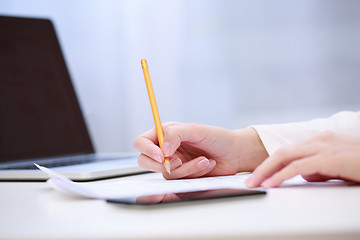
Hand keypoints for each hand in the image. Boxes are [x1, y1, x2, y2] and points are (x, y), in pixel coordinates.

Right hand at [133, 122, 267, 178]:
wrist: (234, 153)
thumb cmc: (217, 137)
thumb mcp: (196, 130)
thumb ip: (176, 134)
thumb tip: (162, 150)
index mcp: (165, 133)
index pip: (142, 142)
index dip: (147, 150)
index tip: (161, 156)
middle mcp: (166, 149)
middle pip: (145, 161)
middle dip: (161, 165)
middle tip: (178, 162)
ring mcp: (173, 164)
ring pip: (166, 174)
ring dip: (186, 169)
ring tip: (203, 160)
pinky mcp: (183, 176)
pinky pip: (180, 181)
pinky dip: (194, 174)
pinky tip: (206, 165)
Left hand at [245, 131, 359, 187]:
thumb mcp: (337, 168)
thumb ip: (320, 169)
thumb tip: (305, 176)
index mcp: (319, 141)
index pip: (287, 152)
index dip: (270, 164)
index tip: (258, 176)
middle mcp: (318, 140)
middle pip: (281, 152)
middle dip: (262, 167)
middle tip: (249, 181)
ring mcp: (323, 147)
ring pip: (285, 157)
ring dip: (266, 171)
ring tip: (253, 184)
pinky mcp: (329, 157)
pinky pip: (298, 167)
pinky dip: (281, 175)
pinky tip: (271, 184)